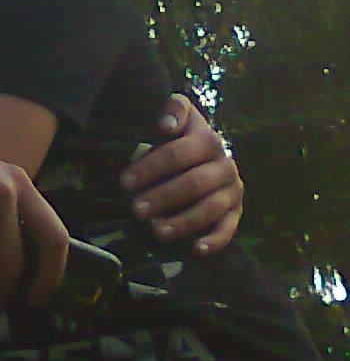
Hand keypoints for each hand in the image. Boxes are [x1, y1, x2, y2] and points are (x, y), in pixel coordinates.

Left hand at [120, 94, 242, 253]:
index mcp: (208, 140)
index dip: (150, 167)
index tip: (124, 182)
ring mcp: (232, 191)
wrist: (207, 154)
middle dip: (162, 197)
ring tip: (156, 231)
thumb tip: (165, 126)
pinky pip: (228, 229)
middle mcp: (225, 166)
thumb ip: (173, 111)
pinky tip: (195, 249)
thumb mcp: (178, 116)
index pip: (177, 154)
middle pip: (193, 183)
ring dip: (183, 222)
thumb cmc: (181, 137)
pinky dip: (214, 240)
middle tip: (135, 209)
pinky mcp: (236, 212)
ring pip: (210, 208)